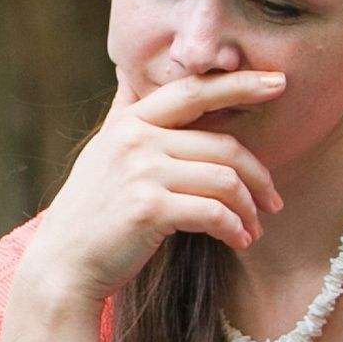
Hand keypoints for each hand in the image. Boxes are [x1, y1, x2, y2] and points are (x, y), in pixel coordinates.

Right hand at [12, 70, 290, 310]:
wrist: (64, 266)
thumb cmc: (90, 214)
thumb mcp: (101, 153)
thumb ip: (123, 115)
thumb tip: (127, 75)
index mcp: (130, 123)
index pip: (193, 91)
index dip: (238, 84)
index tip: (278, 82)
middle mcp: (136, 140)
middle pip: (222, 144)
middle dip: (258, 175)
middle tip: (274, 200)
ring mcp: (142, 173)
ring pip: (223, 179)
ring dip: (248, 208)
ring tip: (254, 228)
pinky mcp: (149, 209)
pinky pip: (213, 212)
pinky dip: (234, 228)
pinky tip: (239, 241)